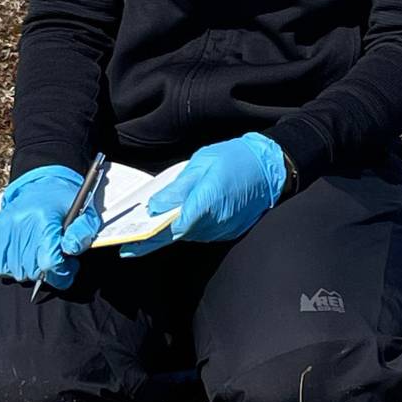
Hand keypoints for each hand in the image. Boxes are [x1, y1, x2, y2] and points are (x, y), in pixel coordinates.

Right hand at [0, 164, 101, 288]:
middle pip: (33, 270)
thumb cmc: (63, 202)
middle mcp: (21, 224)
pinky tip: (24, 254)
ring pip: (16, 272)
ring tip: (40, 254)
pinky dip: (12, 266)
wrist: (40, 184)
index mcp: (45, 218)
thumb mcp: (85, 213)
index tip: (69, 264)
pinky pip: (0, 266)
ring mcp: (4, 229)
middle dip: (49, 270)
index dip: (63, 270)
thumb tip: (70, 249)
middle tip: (56, 257)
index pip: (50, 261)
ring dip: (30, 270)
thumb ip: (83, 232)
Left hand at [119, 133, 286, 257]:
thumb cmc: (235, 159)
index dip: (151, 236)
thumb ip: (177, 188)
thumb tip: (155, 206)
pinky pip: (203, 233)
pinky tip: (180, 219)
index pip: (173, 227)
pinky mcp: (229, 231)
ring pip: (190, 235)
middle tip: (133, 243)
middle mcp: (215, 221)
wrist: (269, 168)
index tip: (133, 243)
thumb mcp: (200, 163)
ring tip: (153, 227)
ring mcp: (224, 229)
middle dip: (157, 236)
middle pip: (179, 235)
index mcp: (206, 201)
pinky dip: (190, 227)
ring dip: (173, 231)